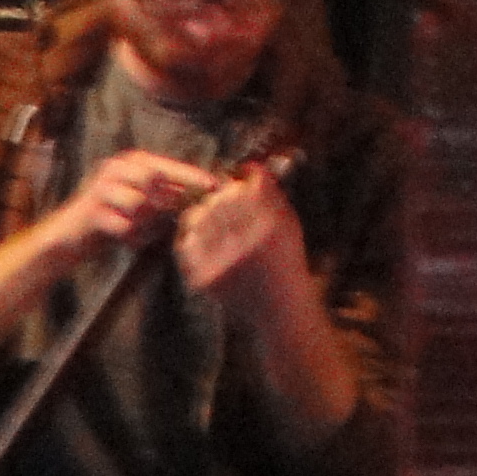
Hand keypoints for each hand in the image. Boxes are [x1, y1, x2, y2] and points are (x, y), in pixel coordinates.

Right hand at [62, 148, 213, 257]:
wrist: (68, 238)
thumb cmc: (113, 218)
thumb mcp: (142, 202)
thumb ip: (167, 194)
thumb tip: (203, 194)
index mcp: (130, 161)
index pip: (167, 165)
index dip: (191, 176)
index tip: (215, 185)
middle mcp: (115, 168)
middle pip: (154, 179)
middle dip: (167, 200)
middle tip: (173, 217)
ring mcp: (101, 188)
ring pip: (140, 204)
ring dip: (147, 223)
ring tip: (143, 232)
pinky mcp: (91, 212)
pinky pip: (125, 226)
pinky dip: (133, 237)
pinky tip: (129, 241)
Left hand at [176, 161, 311, 315]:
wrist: (278, 309)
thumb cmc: (286, 261)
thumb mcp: (290, 224)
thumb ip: (271, 193)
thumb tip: (248, 166)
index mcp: (270, 227)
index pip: (246, 186)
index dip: (241, 180)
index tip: (240, 182)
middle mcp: (245, 242)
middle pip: (220, 199)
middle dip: (220, 196)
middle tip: (223, 201)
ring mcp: (222, 261)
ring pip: (197, 217)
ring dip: (203, 213)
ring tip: (213, 220)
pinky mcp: (205, 277)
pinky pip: (186, 243)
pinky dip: (190, 236)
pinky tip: (202, 238)